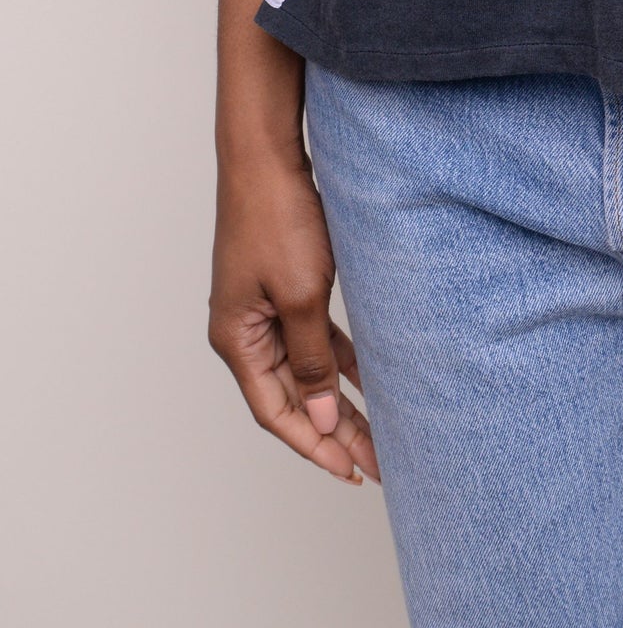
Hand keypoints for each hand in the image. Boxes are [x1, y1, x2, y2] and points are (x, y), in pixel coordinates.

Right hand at [209, 144, 379, 485]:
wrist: (268, 156)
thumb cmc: (276, 217)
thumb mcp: (302, 295)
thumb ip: (313, 360)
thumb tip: (322, 419)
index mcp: (237, 339)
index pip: (276, 412)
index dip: (313, 445)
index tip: (350, 471)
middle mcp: (246, 331)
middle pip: (294, 397)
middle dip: (335, 432)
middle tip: (376, 463)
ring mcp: (265, 309)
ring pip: (309, 370)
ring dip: (342, 400)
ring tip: (380, 433)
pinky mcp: (287, 287)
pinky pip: (316, 339)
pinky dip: (342, 360)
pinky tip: (373, 378)